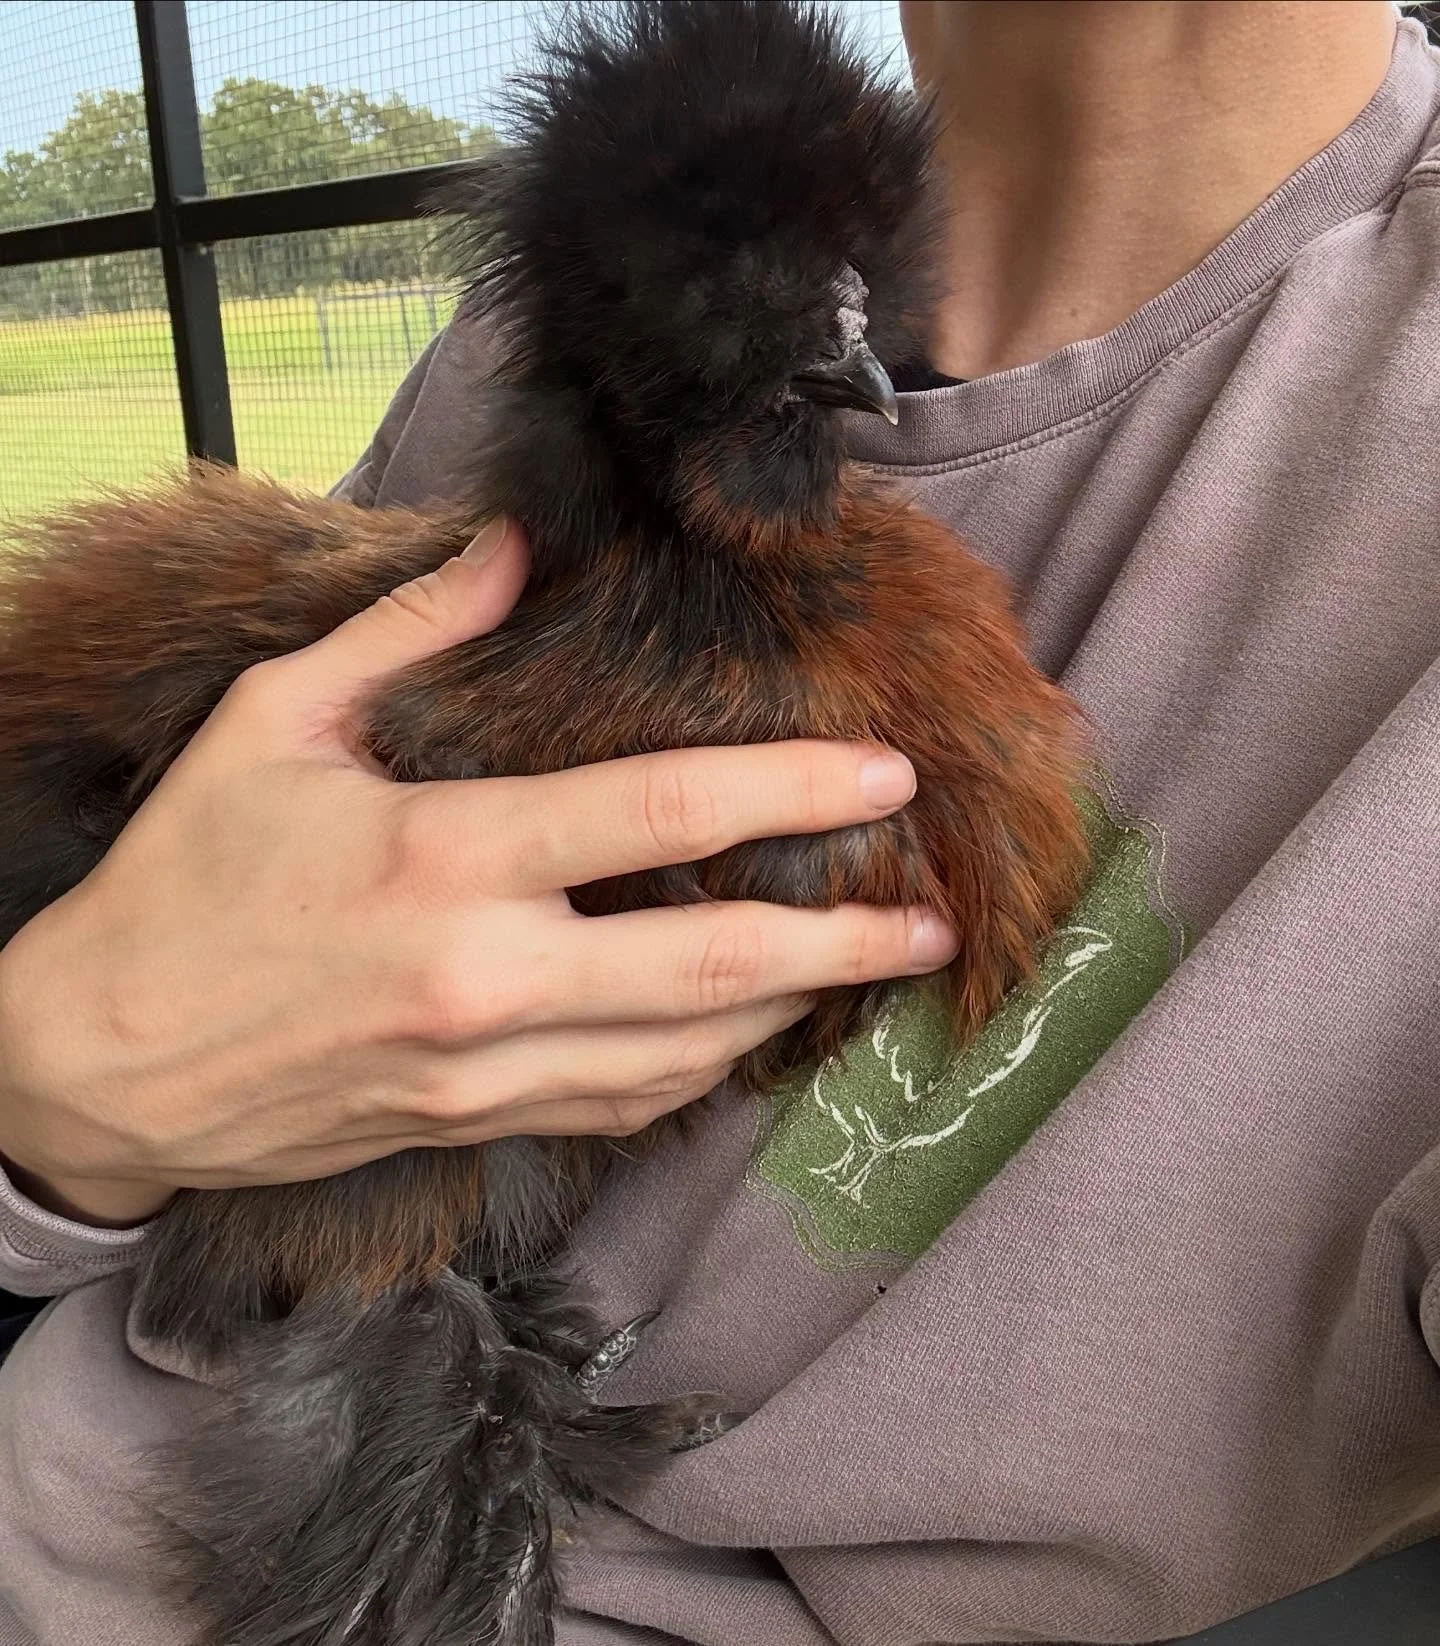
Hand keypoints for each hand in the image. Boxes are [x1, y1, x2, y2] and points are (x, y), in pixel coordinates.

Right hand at [0, 518, 956, 1227]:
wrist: (100, 1068)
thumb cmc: (184, 884)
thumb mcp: (271, 727)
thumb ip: (407, 634)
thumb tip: (511, 549)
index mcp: (441, 856)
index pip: (654, 813)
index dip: (786, 788)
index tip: (881, 771)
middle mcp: (484, 976)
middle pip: (708, 965)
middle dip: (840, 942)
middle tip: (930, 920)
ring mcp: (485, 1068)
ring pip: (683, 1054)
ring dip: (787, 1009)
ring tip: (862, 968)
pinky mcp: (474, 1122)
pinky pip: (623, 1107)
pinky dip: (701, 1070)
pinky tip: (743, 1031)